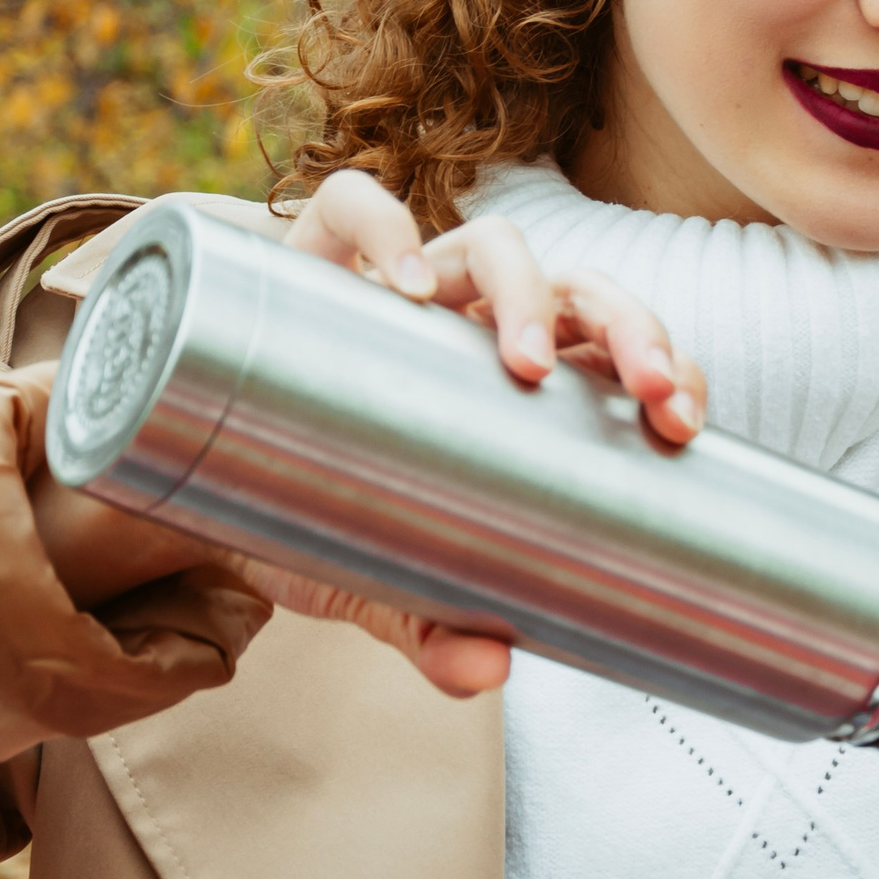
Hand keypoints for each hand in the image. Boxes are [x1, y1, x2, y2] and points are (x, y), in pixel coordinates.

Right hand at [32, 166, 706, 698]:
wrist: (196, 476)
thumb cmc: (315, 513)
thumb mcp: (373, 580)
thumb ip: (429, 625)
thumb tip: (489, 672)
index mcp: (522, 380)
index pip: (618, 349)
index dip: (665, 367)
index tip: (683, 424)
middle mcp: (476, 317)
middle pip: (581, 290)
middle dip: (632, 329)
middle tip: (650, 394)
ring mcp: (403, 279)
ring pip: (493, 244)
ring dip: (527, 289)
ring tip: (523, 360)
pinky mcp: (317, 255)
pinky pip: (355, 207)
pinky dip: (387, 231)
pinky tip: (407, 289)